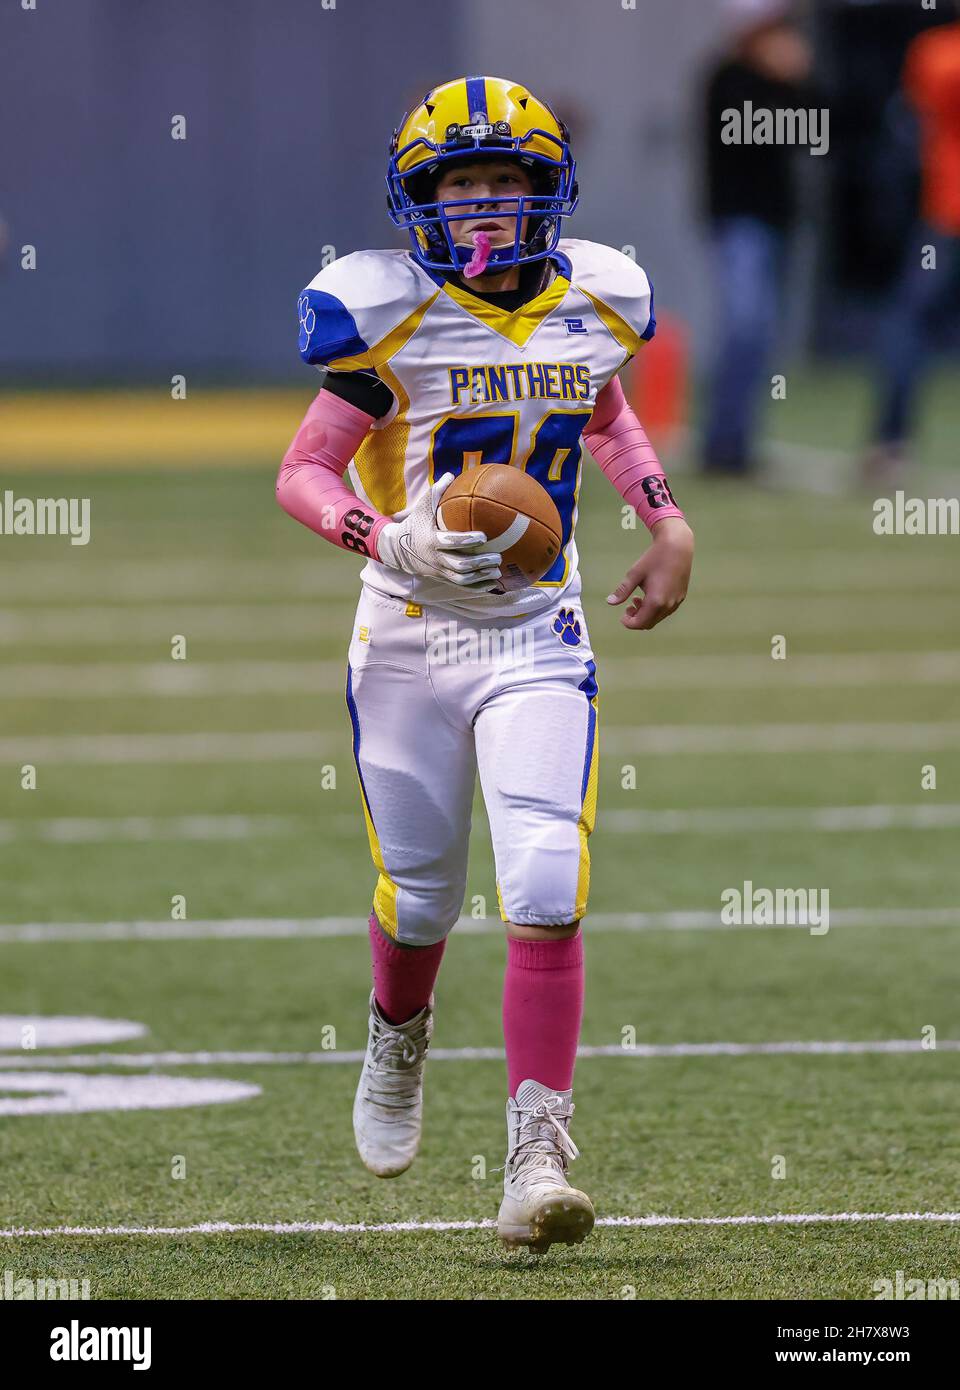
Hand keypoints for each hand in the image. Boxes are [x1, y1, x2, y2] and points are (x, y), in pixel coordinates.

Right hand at [376, 473, 501, 589]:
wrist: (398, 549)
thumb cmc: (415, 523)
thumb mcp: (422, 507)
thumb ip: (437, 491)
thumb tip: (452, 474)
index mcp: (431, 540)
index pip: (450, 542)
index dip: (467, 541)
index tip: (484, 536)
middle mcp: (435, 558)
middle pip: (459, 565)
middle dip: (480, 563)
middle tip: (498, 557)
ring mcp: (439, 571)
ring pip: (462, 579)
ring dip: (481, 577)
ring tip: (497, 572)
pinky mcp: (442, 578)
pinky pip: (461, 586)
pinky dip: (477, 587)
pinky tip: (493, 585)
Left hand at [606, 517, 693, 629]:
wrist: (677, 546)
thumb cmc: (654, 558)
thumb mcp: (635, 574)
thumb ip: (623, 590)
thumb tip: (609, 602)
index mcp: (656, 601)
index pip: (640, 623)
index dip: (629, 622)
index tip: (622, 614)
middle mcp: (668, 605)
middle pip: (649, 623)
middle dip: (637, 619)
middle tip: (628, 607)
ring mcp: (677, 601)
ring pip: (659, 617)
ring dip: (646, 613)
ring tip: (637, 599)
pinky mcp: (681, 596)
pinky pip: (667, 610)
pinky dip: (657, 608)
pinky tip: (651, 595)